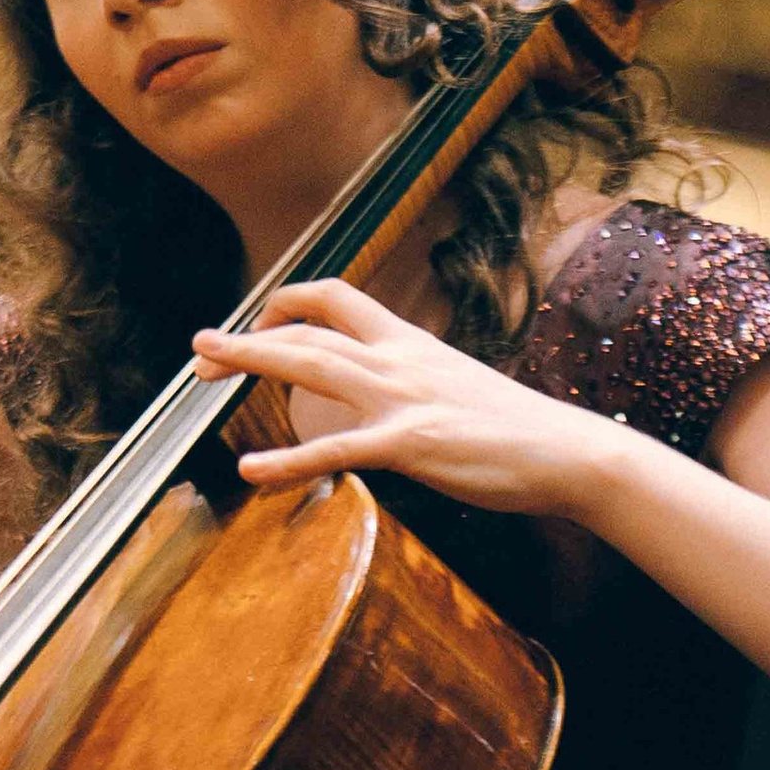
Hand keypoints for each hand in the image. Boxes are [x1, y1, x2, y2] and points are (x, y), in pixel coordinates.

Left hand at [191, 284, 616, 517]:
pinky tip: (250, 471)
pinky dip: (287, 461)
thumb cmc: (517, 429)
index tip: (259, 321)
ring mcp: (401, 400)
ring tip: (201, 371)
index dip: (289, 302)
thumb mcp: (457, 387)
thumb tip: (389, 396)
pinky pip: (334, 450)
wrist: (567, 451)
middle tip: (202, 349)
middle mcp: (398, 360)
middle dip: (248, 336)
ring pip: (309, 367)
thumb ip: (416, 382)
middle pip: (308, 330)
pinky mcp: (409, 446)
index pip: (337, 297)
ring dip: (249, 362)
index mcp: (410, 342)